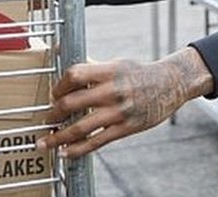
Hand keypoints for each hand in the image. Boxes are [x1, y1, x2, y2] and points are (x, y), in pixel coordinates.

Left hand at [36, 47, 213, 158]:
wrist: (171, 85)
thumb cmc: (141, 73)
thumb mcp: (118, 64)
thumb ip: (94, 69)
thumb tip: (69, 70)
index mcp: (109, 70)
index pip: (74, 75)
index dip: (59, 85)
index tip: (54, 94)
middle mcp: (113, 90)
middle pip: (72, 102)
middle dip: (53, 113)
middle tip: (47, 119)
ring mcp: (119, 111)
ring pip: (80, 127)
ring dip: (58, 136)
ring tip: (46, 141)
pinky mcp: (125, 127)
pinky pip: (96, 142)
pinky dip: (77, 149)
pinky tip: (65, 153)